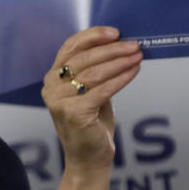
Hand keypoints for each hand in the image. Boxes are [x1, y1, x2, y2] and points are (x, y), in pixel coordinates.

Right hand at [42, 27, 141, 175]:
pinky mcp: (74, 113)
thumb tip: (119, 45)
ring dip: (119, 62)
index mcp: (52, 77)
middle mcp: (50, 87)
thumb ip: (94, 70)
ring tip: (137, 56)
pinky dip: (120, 79)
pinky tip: (134, 72)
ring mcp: (59, 100)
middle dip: (112, 50)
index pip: (70, 47)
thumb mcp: (89, 90)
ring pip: (94, 74)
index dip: (92, 36)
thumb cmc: (91, 121)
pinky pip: (101, 90)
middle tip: (134, 45)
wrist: (88, 156)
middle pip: (84, 59)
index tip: (115, 33)